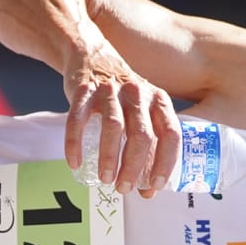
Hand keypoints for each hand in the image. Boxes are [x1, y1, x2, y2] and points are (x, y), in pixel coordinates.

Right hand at [63, 38, 181, 197]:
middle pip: (142, 134)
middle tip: (124, 188)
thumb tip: (147, 190)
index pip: (170, 134)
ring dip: (109, 157)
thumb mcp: (143, 112)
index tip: (155, 185)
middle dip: (134, 166)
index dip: (165, 162)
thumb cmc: (121, 95)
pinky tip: (75, 163)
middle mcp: (138, 93)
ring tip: (105, 179)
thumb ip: (148, 146)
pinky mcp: (84, 90)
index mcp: (158, 100)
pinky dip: (75, 143)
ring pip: (113, 127)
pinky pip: (78, 119)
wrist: (92, 55)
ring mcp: (110, 90)